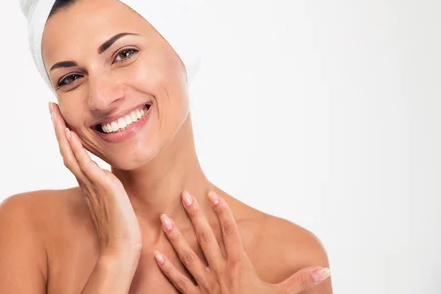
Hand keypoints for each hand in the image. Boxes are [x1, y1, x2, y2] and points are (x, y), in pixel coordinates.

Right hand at [49, 102, 141, 259]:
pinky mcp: (103, 187)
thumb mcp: (111, 198)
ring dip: (63, 132)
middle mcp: (85, 181)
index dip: (64, 135)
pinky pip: (86, 164)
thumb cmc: (119, 226)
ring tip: (56, 113)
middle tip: (50, 106)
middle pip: (66, 149)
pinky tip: (72, 135)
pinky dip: (78, 149)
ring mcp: (92, 184)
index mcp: (87, 182)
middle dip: (58, 127)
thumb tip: (106, 176)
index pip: (71, 153)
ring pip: (71, 153)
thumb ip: (106, 185)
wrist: (121, 248)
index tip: (59, 117)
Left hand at [154, 191, 330, 292]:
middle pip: (206, 238)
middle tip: (183, 195)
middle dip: (195, 216)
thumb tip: (324, 269)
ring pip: (188, 256)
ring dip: (175, 237)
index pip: (230, 233)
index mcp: (240, 266)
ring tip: (163, 219)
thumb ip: (300, 281)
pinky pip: (179, 282)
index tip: (213, 195)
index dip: (222, 213)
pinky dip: (167, 268)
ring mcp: (205, 284)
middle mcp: (220, 271)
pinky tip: (156, 254)